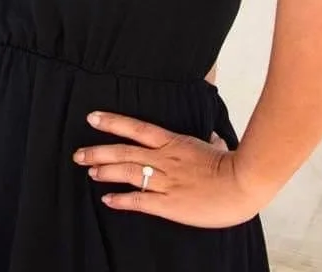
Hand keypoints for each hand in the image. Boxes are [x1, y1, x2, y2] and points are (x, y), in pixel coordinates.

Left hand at [72, 110, 263, 228]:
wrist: (243, 184)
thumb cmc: (233, 164)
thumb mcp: (217, 147)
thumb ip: (210, 143)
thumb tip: (214, 139)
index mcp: (174, 142)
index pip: (136, 128)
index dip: (113, 122)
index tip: (92, 118)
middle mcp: (165, 159)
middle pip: (125, 151)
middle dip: (99, 151)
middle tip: (78, 153)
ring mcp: (166, 181)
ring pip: (128, 173)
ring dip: (105, 172)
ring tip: (88, 171)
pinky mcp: (169, 204)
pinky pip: (140, 201)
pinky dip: (121, 200)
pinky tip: (107, 200)